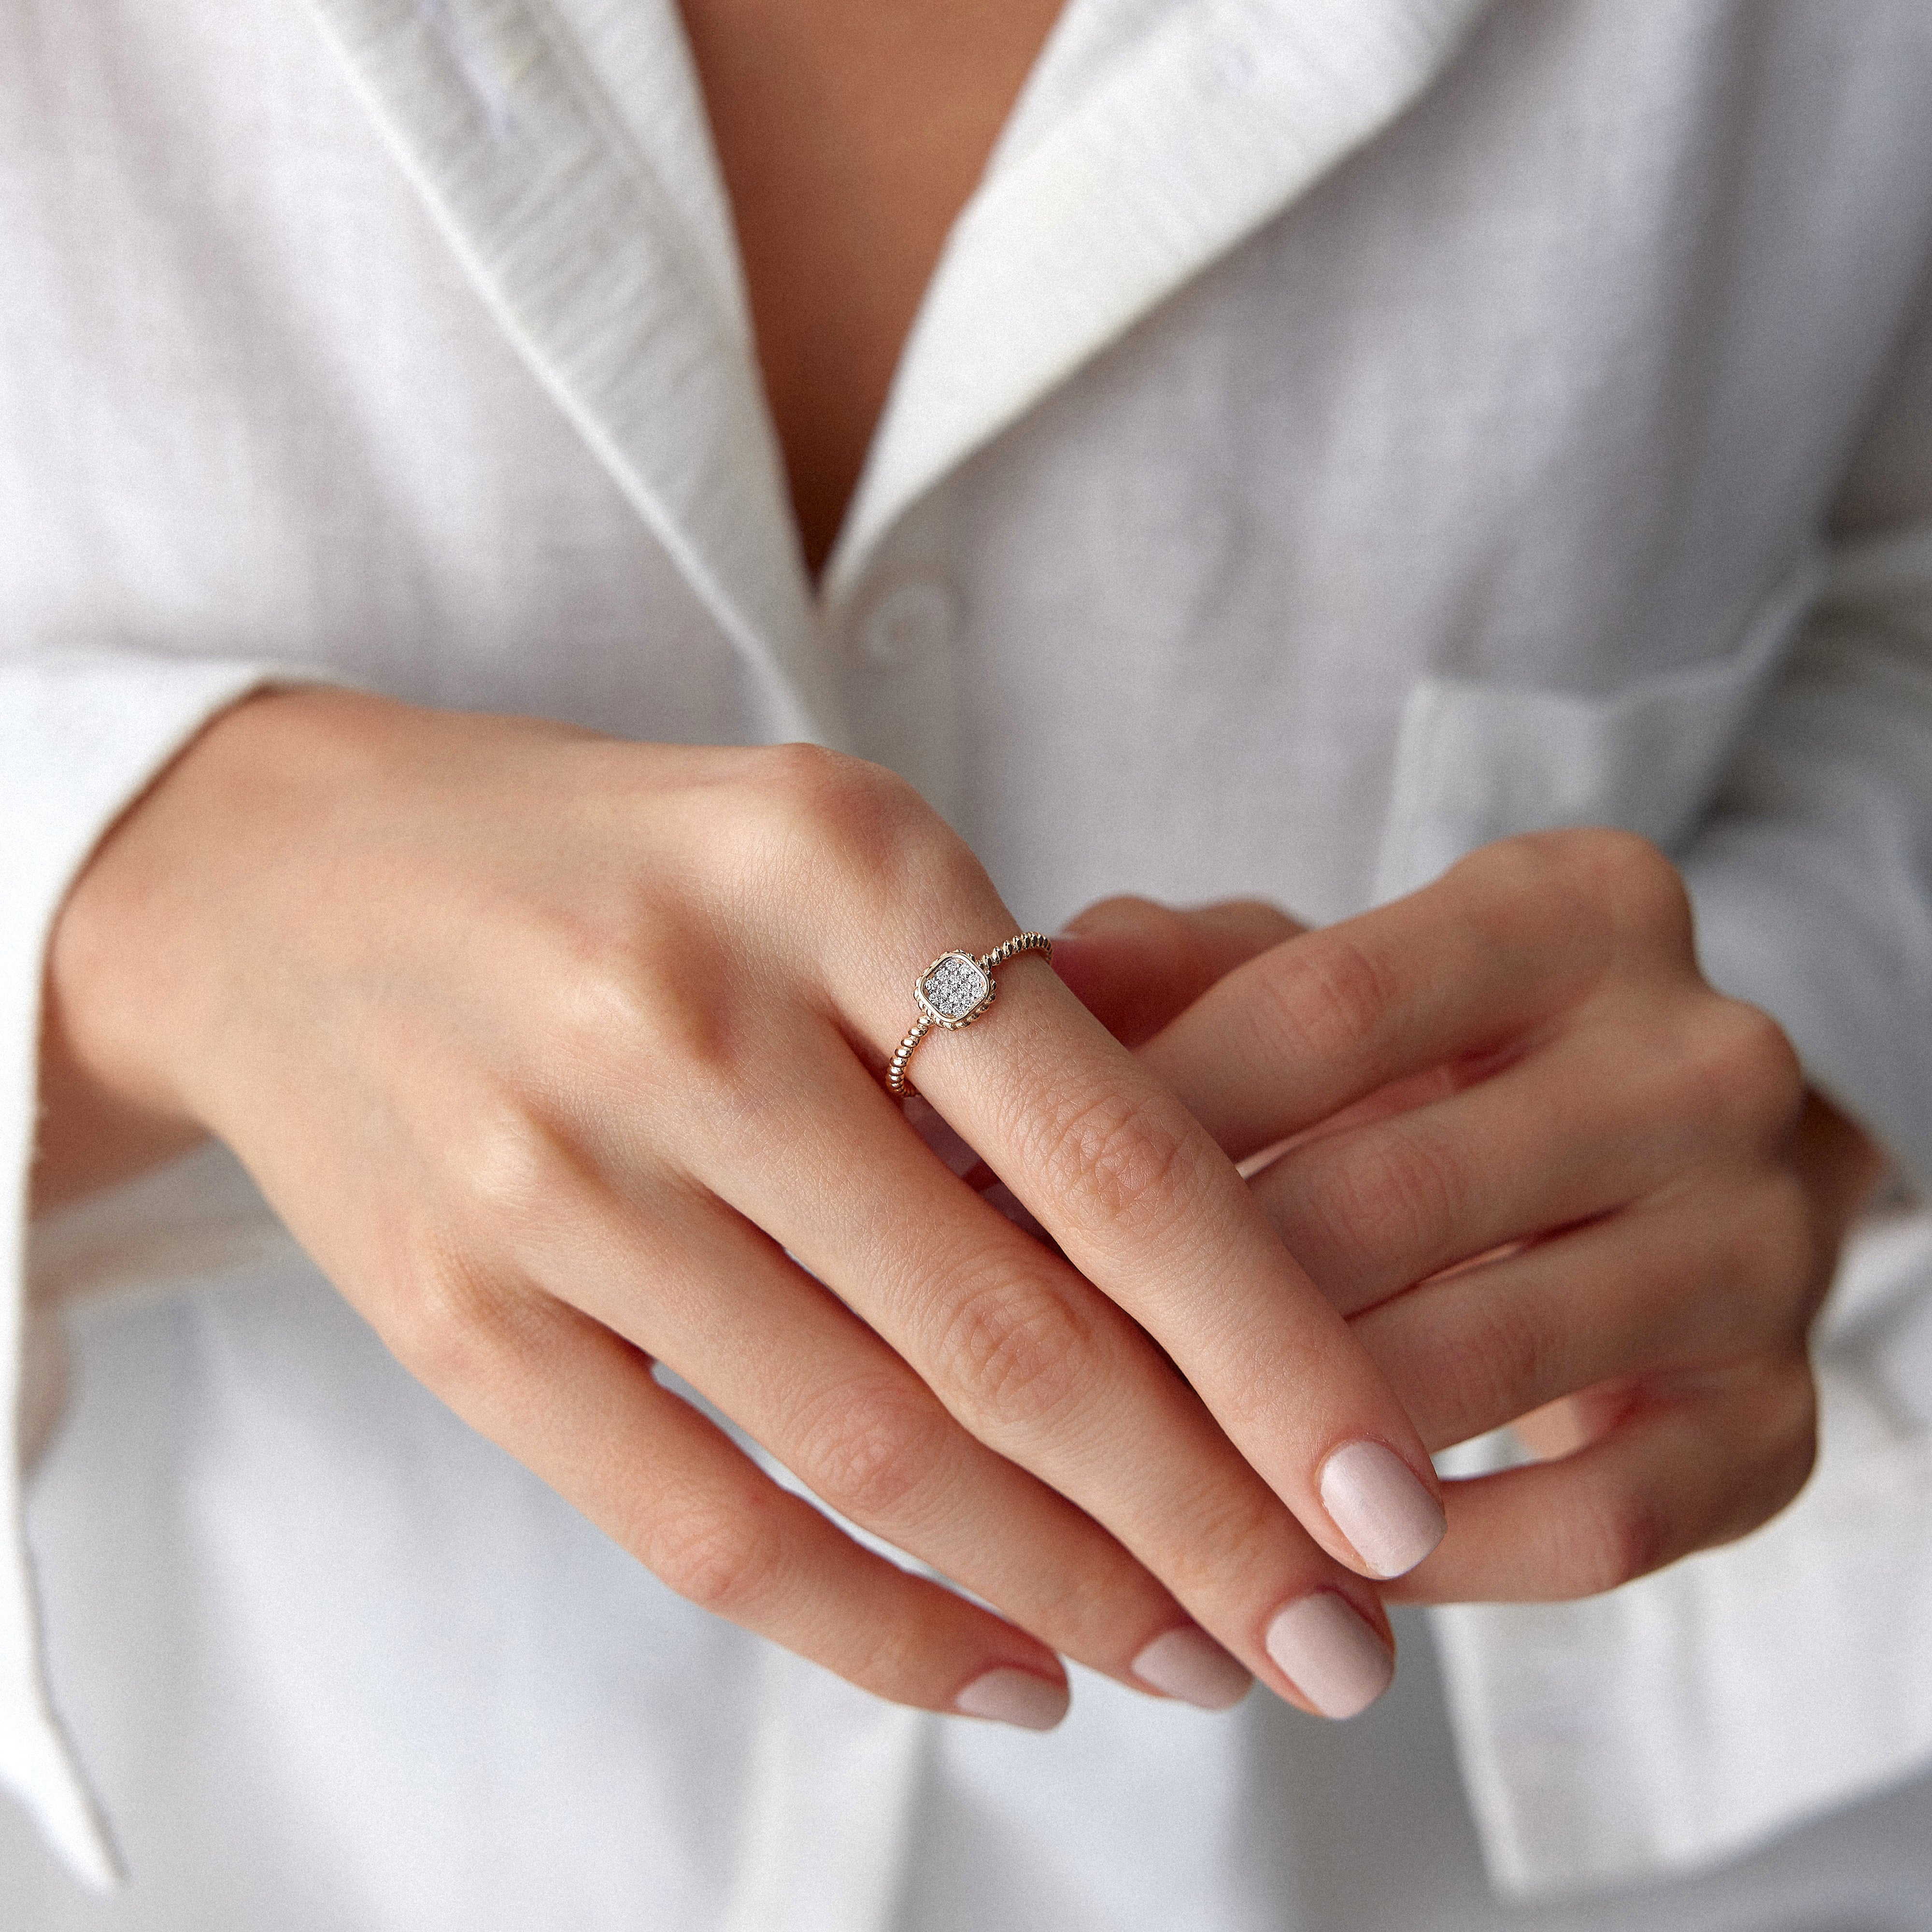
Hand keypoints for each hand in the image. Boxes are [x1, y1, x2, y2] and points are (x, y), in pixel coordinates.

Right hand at [40, 689, 1449, 1725]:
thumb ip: (1018, 1035)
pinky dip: (872, 1627)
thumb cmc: (629, 869)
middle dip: (1206, 1523)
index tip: (1393, 1504)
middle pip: (1011, 1336)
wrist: (289, 883)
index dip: (1277, 1356)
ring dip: (1066, 1589)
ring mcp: (562, 1175)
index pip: (1116, 1159)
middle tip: (1339, 1645)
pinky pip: (701, 1523)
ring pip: (874, 1450)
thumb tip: (1223, 1283)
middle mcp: (701, 1017)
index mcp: (841, 869)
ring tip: (1198, 1665)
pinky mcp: (459, 1313)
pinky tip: (1004, 1674)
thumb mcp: (837, 861)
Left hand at [1060, 832, 1884, 1601]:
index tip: (981, 1196)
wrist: (1654, 1182)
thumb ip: (1182, 969)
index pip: (1324, 1011)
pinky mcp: (1782, 1419)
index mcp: (1577, 911)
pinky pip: (1596, 1520)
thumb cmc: (1427, 1069)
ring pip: (1485, 1359)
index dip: (1142, 1115)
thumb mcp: (1322, 984)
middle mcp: (1705, 1061)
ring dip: (1288, 1440)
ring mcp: (1762, 1244)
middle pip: (1395, 1192)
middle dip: (1186, 1296)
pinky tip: (1305, 1561)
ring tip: (1129, 1473)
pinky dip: (1435, 1557)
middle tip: (1022, 1361)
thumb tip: (1032, 969)